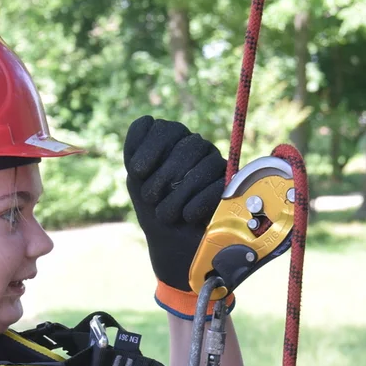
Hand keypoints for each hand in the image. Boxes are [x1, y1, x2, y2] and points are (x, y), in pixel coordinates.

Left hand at [123, 116, 227, 316]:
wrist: (174, 246)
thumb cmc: (155, 211)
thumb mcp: (138, 183)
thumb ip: (135, 151)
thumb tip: (145, 119)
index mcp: (173, 144)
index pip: (165, 128)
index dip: (150, 147)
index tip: (137, 171)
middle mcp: (197, 150)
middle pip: (187, 145)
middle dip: (164, 175)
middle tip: (151, 199)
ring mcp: (216, 167)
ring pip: (204, 164)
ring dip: (179, 192)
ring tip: (167, 214)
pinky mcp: (231, 187)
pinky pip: (219, 185)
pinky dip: (198, 202)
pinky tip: (187, 216)